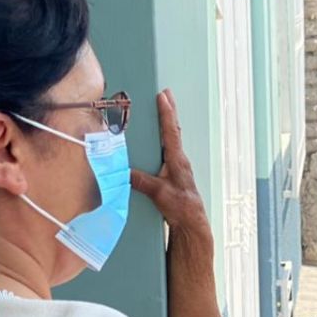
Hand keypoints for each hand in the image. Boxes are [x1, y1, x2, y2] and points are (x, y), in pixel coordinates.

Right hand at [130, 90, 210, 235]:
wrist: (191, 222)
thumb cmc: (180, 207)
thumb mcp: (159, 194)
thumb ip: (143, 182)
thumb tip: (124, 172)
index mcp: (177, 161)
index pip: (171, 133)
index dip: (167, 114)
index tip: (163, 96)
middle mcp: (180, 160)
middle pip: (174, 131)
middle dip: (170, 111)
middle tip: (167, 93)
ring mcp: (178, 166)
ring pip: (173, 139)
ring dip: (168, 123)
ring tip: (164, 108)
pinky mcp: (175, 173)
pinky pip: (169, 150)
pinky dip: (166, 138)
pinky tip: (159, 138)